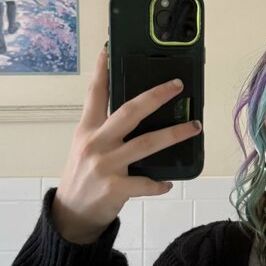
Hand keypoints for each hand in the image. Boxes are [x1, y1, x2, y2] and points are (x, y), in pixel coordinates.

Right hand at [51, 47, 201, 243]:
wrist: (71, 216)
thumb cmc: (83, 177)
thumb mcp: (84, 147)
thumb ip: (103, 128)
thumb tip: (135, 110)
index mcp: (87, 130)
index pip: (95, 94)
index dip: (101, 70)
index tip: (108, 49)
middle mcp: (95, 143)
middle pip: (129, 112)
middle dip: (156, 96)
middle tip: (177, 85)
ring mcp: (105, 165)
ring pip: (146, 143)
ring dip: (174, 134)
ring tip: (194, 127)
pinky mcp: (115, 188)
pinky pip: (145, 183)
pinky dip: (159, 184)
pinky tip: (168, 183)